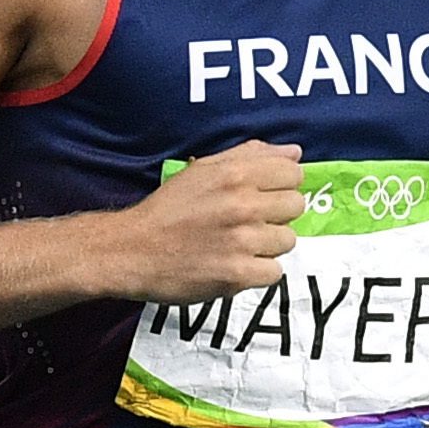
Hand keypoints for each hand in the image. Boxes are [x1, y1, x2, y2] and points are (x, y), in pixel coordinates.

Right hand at [102, 140, 304, 304]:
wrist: (133, 249)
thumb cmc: (169, 208)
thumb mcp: (202, 170)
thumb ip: (249, 156)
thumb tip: (294, 153)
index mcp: (234, 174)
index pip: (293, 174)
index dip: (281, 184)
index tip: (264, 195)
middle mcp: (242, 204)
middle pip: (295, 206)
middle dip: (276, 214)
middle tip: (249, 221)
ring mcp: (242, 241)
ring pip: (287, 241)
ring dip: (267, 244)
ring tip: (239, 244)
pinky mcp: (238, 274)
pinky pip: (274, 273)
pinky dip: (257, 271)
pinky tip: (235, 264)